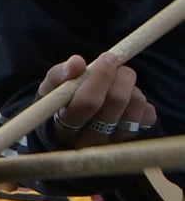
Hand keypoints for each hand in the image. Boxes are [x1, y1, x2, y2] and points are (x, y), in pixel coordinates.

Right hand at [37, 52, 157, 151]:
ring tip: (116, 83)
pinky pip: (148, 114)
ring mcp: (116, 143)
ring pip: (135, 104)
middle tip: (114, 62)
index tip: (107, 58)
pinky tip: (125, 101)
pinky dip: (140, 100)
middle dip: (119, 75)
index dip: (100, 78)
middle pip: (116, 101)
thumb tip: (76, 63)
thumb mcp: (51, 91)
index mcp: (65, 129)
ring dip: (129, 86)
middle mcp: (92, 141)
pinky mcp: (136, 140)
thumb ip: (59, 75)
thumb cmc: (61, 105)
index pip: (86, 103)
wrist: (76, 128)